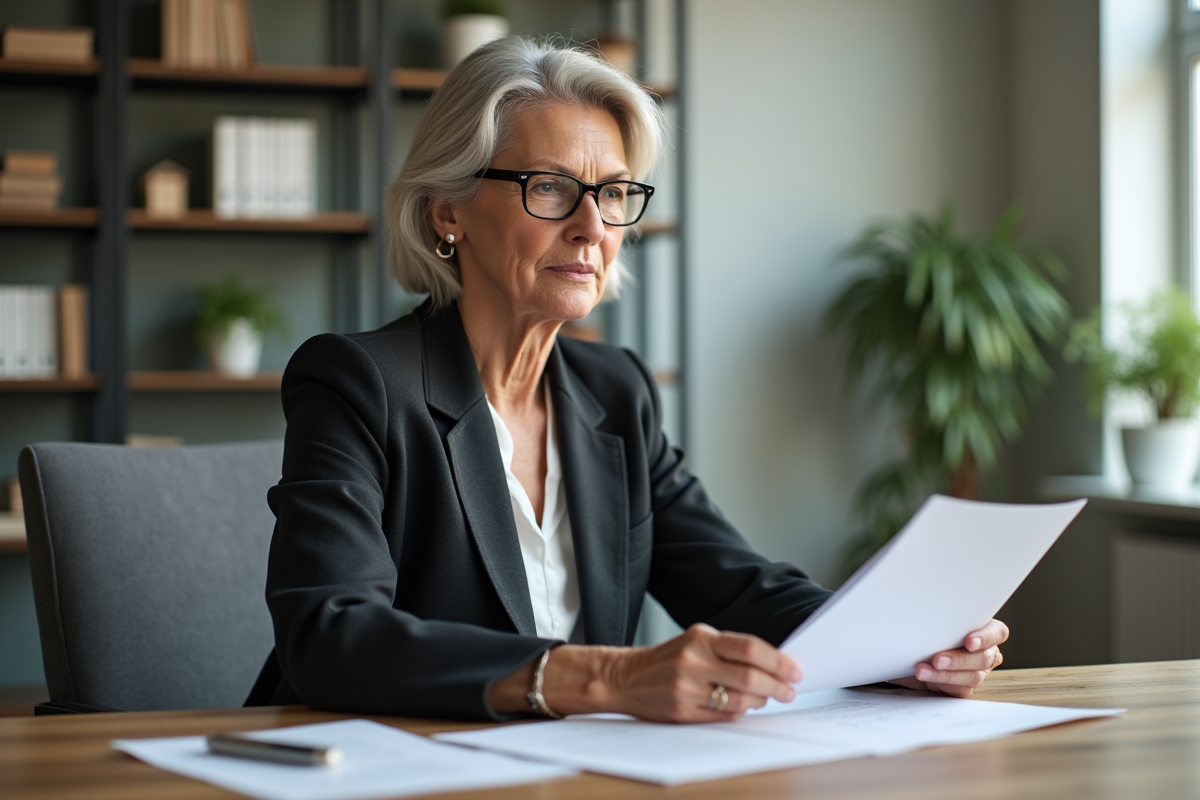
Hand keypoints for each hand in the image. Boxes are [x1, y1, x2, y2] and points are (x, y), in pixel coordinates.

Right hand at [600, 623, 800, 722]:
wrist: (626, 677)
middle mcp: (693, 662)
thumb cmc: (669, 658)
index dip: (778, 661)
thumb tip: (774, 665)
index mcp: (701, 638)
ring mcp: (687, 689)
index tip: (794, 670)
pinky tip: (743, 706)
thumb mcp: (696, 641)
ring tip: (766, 698)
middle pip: (750, 677)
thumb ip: (729, 649)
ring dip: (760, 701)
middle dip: (777, 686)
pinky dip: (740, 712)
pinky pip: (724, 716)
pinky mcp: (682, 712)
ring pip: (739, 701)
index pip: (750, 648)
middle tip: (789, 690)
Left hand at [892, 619, 1008, 697]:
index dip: (985, 637)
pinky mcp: (963, 687)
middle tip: (937, 659)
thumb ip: (942, 617)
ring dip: (946, 674)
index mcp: (985, 630)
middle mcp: (986, 652)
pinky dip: (940, 682)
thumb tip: (925, 609)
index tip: (969, 641)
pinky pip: (958, 688)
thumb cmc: (929, 629)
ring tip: (923, 669)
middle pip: (984, 658)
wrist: (912, 651)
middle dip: (959, 659)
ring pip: (972, 676)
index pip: (997, 632)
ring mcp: (977, 671)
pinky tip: (925, 675)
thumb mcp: (936, 619)